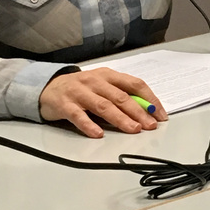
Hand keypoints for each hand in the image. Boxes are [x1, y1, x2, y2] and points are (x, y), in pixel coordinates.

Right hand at [39, 68, 167, 137]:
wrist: (49, 86)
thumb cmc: (82, 88)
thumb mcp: (103, 86)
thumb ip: (121, 95)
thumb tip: (147, 111)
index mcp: (109, 75)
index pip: (134, 84)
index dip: (149, 99)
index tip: (160, 114)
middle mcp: (96, 81)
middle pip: (121, 97)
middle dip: (138, 112)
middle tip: (150, 125)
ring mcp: (80, 92)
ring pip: (103, 106)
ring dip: (121, 119)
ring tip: (133, 129)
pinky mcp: (65, 105)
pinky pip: (78, 116)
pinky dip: (89, 125)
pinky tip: (98, 134)